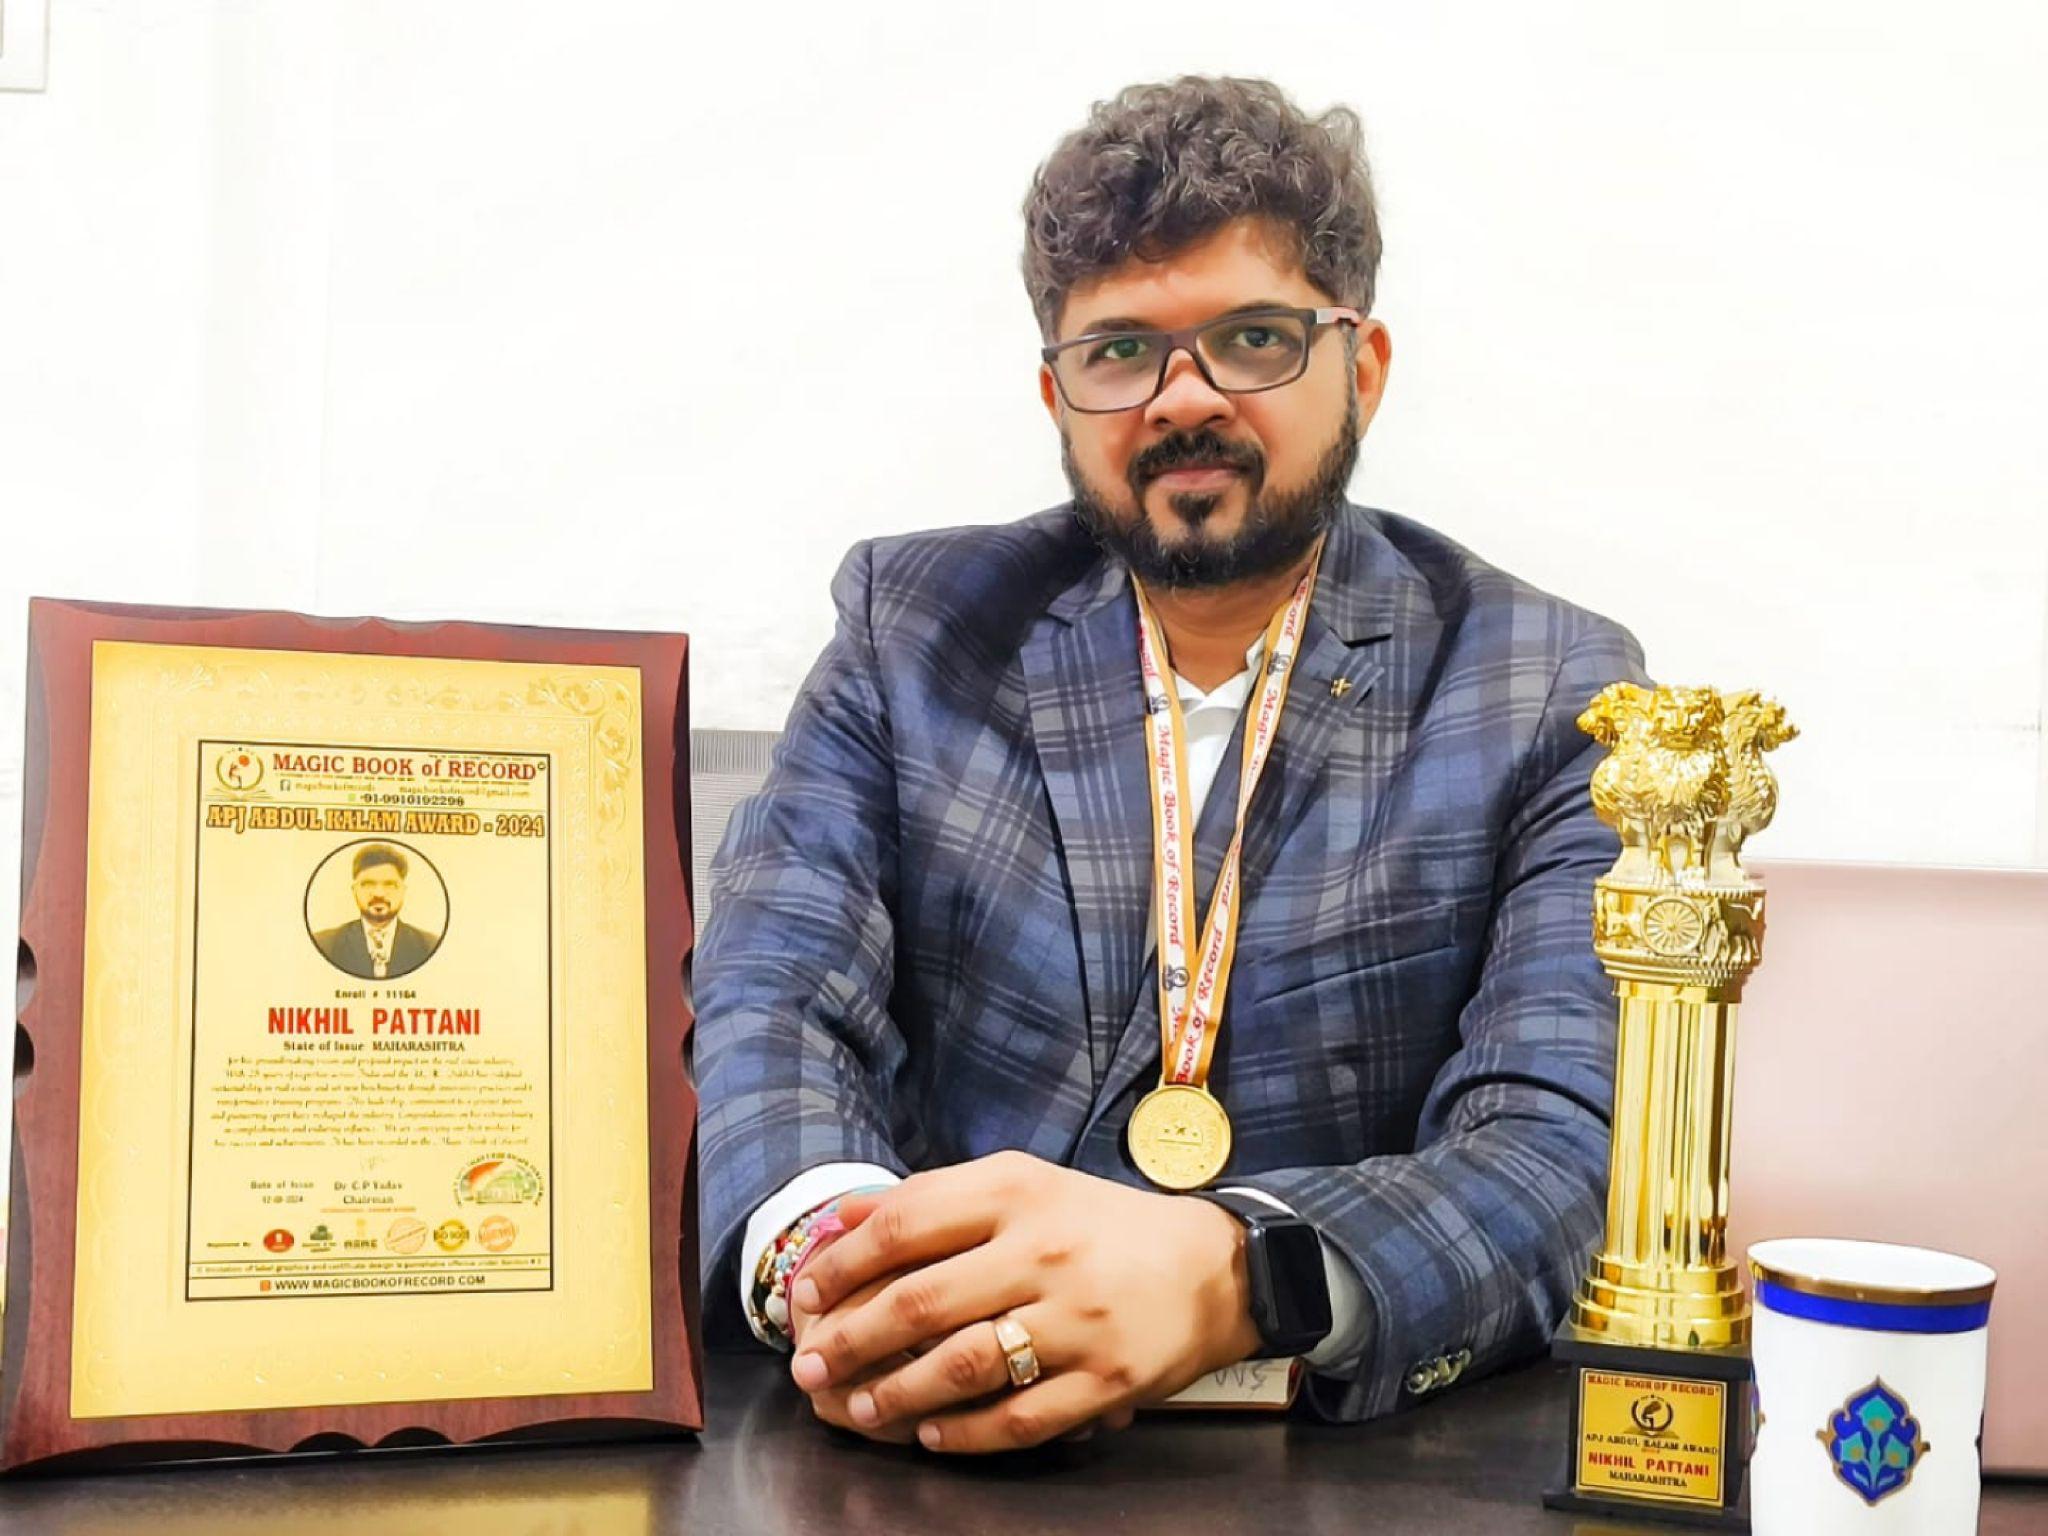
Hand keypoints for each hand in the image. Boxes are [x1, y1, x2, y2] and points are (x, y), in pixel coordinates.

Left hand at [788, 1151, 1261, 1453]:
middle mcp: (1043, 1250)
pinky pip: (1019, 1418)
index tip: (803, 1295)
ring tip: (860, 1410)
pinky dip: (966, 1433)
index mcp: (1016, 1190)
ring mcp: (1076, 1319)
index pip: (906, 1224)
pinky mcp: (1106, 1380)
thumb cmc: (1098, 1225)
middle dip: (850, 1340)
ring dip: (896, 1394)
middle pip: (921, 1301)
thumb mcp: (1021, 1184)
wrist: (1214, 1267)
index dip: (842, 1264)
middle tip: (809, 1368)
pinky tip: (932, 1435)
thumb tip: (841, 1221)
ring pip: (963, 1366)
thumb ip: (933, 1198)